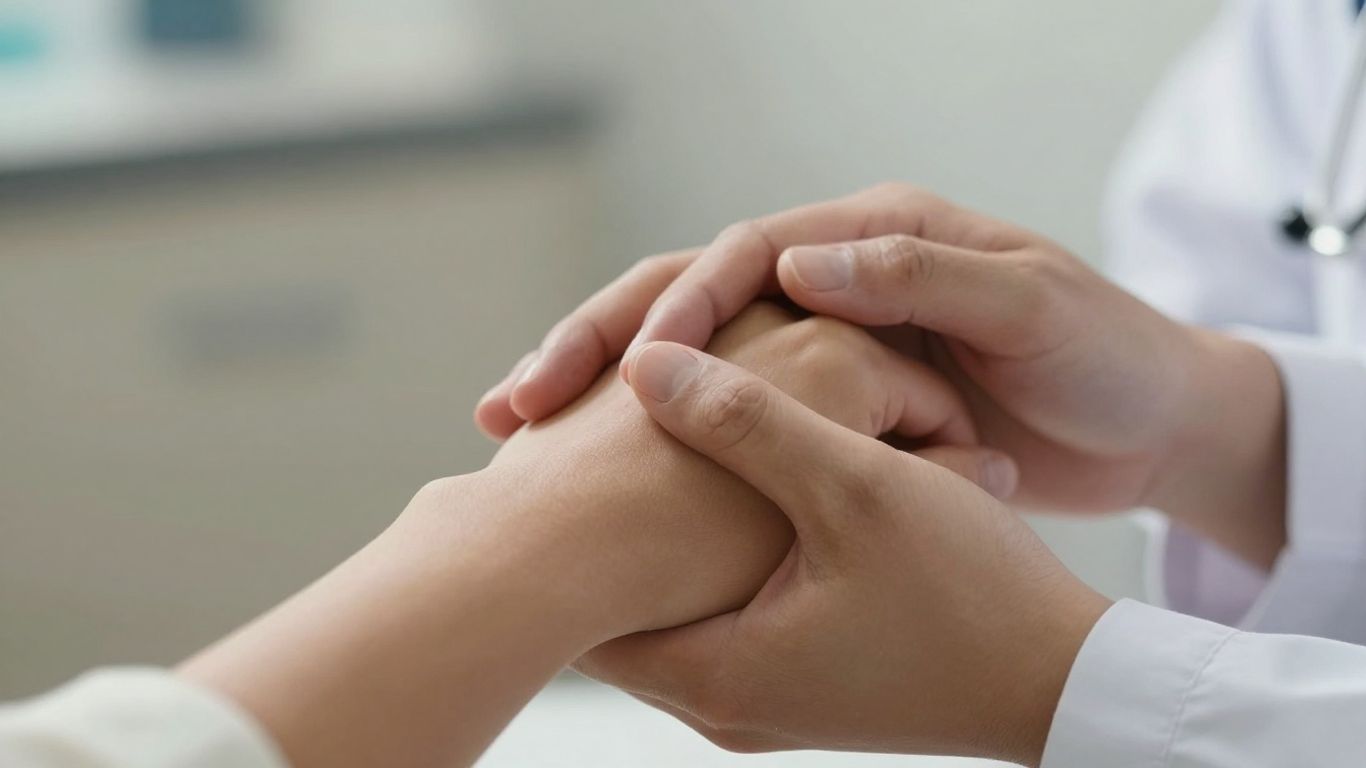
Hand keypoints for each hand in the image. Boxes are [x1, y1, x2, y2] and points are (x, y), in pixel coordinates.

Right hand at [479, 183, 1286, 568]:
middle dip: (595, 348)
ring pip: (686, 363)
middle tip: (518, 407)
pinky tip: (602, 488)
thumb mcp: (1029, 309)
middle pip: (683, 300)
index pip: (741, 255)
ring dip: (603, 400)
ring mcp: (825, 345)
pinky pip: (725, 419)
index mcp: (874, 237)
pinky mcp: (831, 407)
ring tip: (523, 446)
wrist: (1151, 425)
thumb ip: (923, 276)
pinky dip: (660, 446)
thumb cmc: (1106, 358)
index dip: (673, 306)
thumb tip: (802, 263)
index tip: (622, 371)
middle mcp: (834, 281)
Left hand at [577, 341, 1111, 765]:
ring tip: (647, 450)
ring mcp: (758, 700)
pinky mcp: (795, 682)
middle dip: (607, 527)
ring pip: (671, 608)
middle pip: (616, 613)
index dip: (560, 527)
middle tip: (586, 436)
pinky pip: (720, 614)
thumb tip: (647, 362)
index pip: (582, 612)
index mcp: (717, 670)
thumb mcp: (857, 488)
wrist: (1061, 682)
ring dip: (662, 536)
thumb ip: (749, 420)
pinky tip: (728, 487)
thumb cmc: (969, 595)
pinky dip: (713, 555)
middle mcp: (720, 701)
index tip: (554, 448)